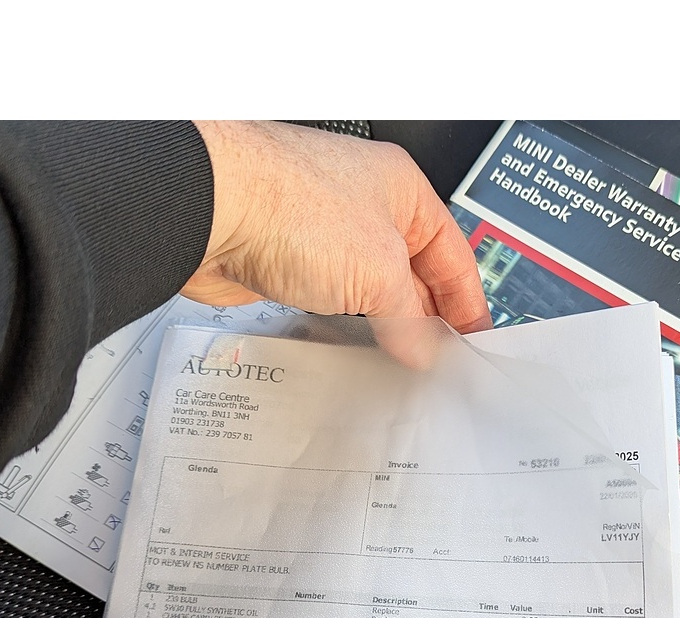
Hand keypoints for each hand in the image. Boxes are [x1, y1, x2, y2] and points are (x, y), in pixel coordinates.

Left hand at [183, 121, 491, 367]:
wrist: (206, 208)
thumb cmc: (288, 204)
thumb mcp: (378, 273)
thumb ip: (410, 319)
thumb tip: (425, 349)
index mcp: (401, 189)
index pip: (452, 255)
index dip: (467, 304)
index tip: (472, 344)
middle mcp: (363, 204)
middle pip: (411, 273)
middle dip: (424, 319)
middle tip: (438, 364)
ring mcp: (321, 230)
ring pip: (367, 289)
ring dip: (381, 326)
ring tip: (397, 366)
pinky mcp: (285, 257)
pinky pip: (327, 299)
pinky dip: (341, 326)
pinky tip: (350, 351)